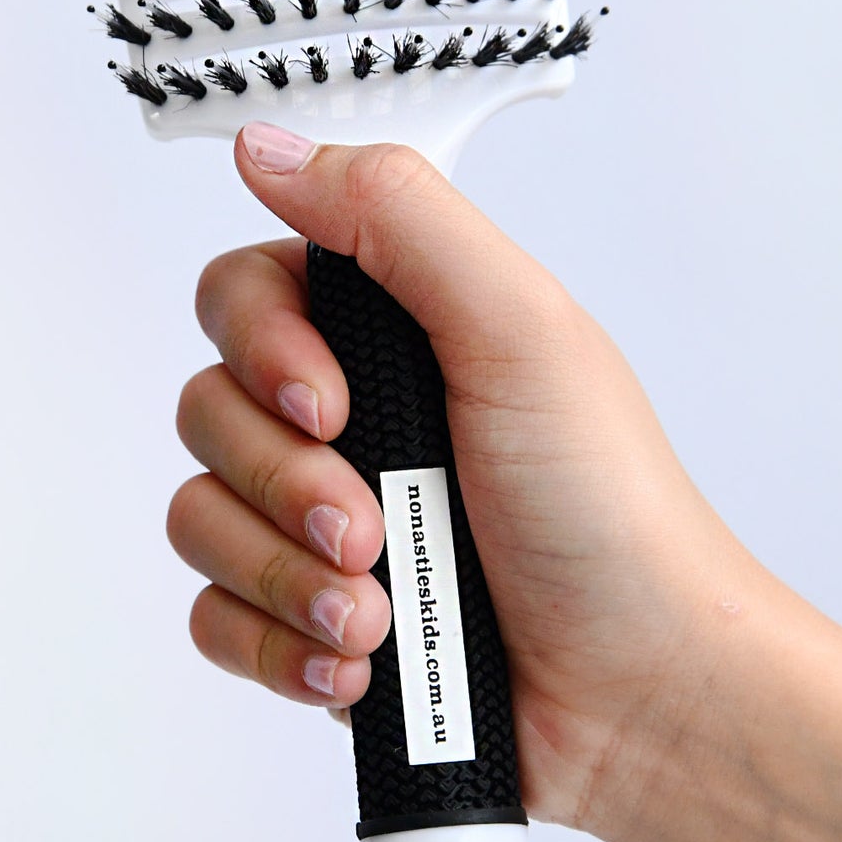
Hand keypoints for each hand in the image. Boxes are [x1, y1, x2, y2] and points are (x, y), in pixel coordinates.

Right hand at [168, 120, 763, 830]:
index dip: (262, 346)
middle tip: (373, 527)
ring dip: (286, 576)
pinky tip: (357, 668)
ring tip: (379, 618)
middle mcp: (351, 414)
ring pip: (201, 517)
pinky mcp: (311, 619)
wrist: (640, 695)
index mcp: (395, 329)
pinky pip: (214, 617)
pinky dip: (275, 644)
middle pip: (207, 407)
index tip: (333, 402)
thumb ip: (393, 216)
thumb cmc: (607, 508)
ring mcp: (324, 520)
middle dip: (285, 481)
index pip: (244, 291)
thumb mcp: (517, 327)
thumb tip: (266, 147)